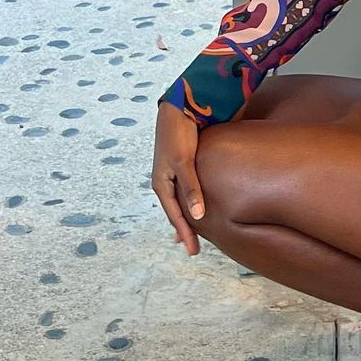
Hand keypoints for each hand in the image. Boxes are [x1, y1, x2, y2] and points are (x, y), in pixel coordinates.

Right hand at [151, 101, 205, 255]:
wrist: (178, 109)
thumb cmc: (179, 135)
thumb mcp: (184, 163)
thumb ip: (192, 189)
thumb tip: (198, 216)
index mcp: (161, 184)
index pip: (175, 216)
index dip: (185, 233)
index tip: (193, 251)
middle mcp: (164, 182)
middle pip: (174, 212)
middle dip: (183, 230)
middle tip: (194, 248)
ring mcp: (170, 174)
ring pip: (178, 202)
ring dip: (185, 217)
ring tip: (192, 233)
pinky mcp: (180, 166)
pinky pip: (183, 191)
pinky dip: (188, 202)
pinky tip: (194, 206)